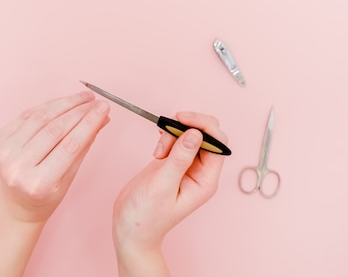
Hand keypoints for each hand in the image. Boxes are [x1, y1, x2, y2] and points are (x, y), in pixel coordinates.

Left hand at [0, 90, 110, 223]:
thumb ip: (84, 146)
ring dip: (65, 103)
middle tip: (96, 101)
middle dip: (80, 111)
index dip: (89, 123)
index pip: (70, 146)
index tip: (104, 108)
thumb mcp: (70, 177)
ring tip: (84, 98)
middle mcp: (18, 168)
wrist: (16, 204)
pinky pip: (27, 115)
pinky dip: (47, 106)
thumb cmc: (47, 194)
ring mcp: (5, 153)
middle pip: (55, 130)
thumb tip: (102, 117)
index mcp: (39, 184)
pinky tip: (63, 102)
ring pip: (40, 118)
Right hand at [112, 112, 226, 274]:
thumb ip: (179, 158)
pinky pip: (176, 141)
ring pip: (188, 136)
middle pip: (206, 136)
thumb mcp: (162, 185)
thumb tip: (195, 133)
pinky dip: (166, 139)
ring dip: (173, 135)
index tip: (182, 119)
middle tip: (168, 127)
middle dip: (187, 127)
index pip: (217, 144)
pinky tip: (157, 150)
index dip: (203, 127)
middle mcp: (200, 172)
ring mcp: (185, 167)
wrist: (129, 229)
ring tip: (157, 153)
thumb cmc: (146, 216)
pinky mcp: (171, 163)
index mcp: (205, 181)